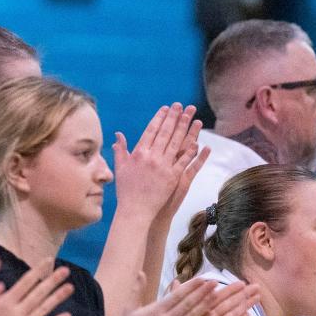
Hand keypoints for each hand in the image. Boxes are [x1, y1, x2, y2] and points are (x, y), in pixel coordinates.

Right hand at [0, 258, 76, 315]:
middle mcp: (16, 310)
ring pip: (44, 308)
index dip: (39, 270)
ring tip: (70, 287)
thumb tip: (0, 283)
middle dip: (53, 280)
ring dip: (58, 297)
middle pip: (38, 292)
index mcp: (5, 300)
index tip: (50, 260)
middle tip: (66, 270)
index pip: (26, 281)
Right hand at [113, 103, 209, 221]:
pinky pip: (184, 161)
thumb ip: (121, 150)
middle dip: (174, 117)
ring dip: (184, 128)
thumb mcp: (120, 168)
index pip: (151, 130)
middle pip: (165, 132)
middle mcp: (152, 157)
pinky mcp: (173, 178)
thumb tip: (118, 135)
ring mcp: (163, 167)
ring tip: (191, 117)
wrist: (135, 210)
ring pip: (176, 143)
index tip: (166, 108)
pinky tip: (197, 141)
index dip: (160, 118)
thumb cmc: (126, 190)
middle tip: (181, 105)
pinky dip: (191, 151)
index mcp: (139, 153)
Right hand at [118, 276, 217, 315]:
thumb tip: (141, 272)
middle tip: (215, 282)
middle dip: (202, 292)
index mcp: (157, 310)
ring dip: (205, 305)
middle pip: (188, 303)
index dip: (191, 286)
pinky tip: (210, 315)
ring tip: (217, 295)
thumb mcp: (130, 309)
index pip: (178, 295)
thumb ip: (137, 290)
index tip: (202, 278)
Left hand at [161, 281, 260, 315]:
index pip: (219, 297)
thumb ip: (176, 297)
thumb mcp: (171, 313)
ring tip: (256, 299)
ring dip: (244, 307)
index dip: (231, 289)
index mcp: (200, 310)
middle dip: (243, 296)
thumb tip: (176, 281)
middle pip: (230, 305)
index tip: (243, 282)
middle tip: (257, 287)